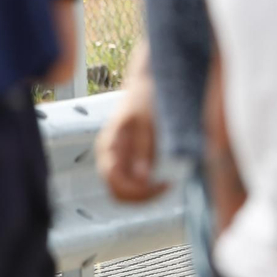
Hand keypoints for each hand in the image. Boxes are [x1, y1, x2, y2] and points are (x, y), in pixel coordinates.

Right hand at [97, 55, 167, 202]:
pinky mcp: (129, 158)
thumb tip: (144, 177)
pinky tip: (164, 178)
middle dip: (142, 196)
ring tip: (168, 184)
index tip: (164, 185)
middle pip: (117, 192)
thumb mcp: (148, 121)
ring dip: (145, 194)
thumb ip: (144, 149)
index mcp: (109, 146)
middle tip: (168, 187)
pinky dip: (147, 186)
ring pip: (124, 190)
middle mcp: (110, 155)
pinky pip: (133, 182)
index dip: (138, 190)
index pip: (114, 181)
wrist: (149, 81)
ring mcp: (118, 158)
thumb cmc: (146, 95)